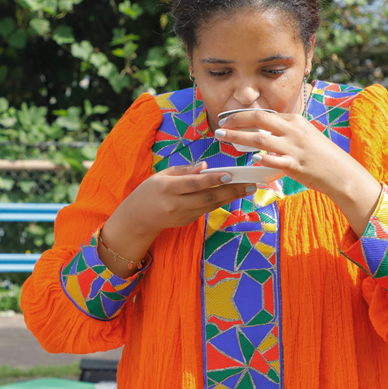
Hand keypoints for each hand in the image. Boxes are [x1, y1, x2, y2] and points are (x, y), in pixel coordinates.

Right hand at [100, 163, 255, 276]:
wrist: (137, 218)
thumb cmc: (149, 191)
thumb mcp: (162, 175)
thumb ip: (184, 171)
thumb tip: (205, 167)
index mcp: (167, 188)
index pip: (193, 184)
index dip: (212, 180)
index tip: (229, 174)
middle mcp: (176, 204)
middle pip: (207, 197)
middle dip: (231, 190)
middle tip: (250, 184)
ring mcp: (183, 215)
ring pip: (211, 205)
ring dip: (231, 197)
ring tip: (248, 189)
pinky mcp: (188, 221)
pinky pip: (206, 209)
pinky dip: (221, 201)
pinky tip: (233, 194)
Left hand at [214, 112, 381, 230]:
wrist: (341, 172)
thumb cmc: (321, 155)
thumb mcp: (304, 135)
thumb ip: (285, 132)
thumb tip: (264, 130)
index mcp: (295, 121)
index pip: (264, 114)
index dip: (243, 116)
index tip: (228, 119)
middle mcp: (293, 131)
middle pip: (259, 120)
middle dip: (236, 121)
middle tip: (219, 126)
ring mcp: (294, 148)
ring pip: (260, 139)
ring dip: (238, 137)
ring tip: (222, 138)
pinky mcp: (295, 165)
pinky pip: (275, 160)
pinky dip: (262, 158)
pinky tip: (250, 158)